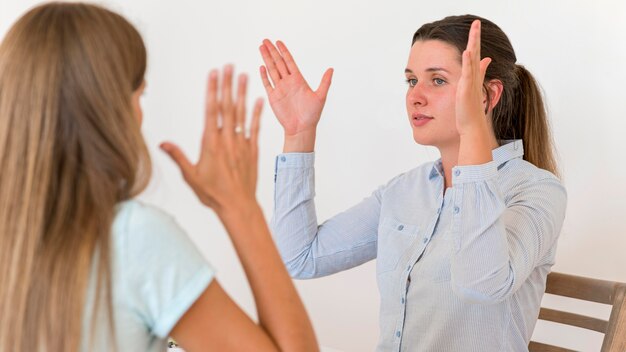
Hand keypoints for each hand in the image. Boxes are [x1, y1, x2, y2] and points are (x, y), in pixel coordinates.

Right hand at [161, 66, 262, 213]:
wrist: (238, 206)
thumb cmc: (212, 194)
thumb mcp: (190, 176)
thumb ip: (177, 156)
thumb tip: (162, 142)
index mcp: (210, 144)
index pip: (211, 111)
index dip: (212, 90)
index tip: (213, 74)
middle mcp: (227, 140)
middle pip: (226, 107)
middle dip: (227, 85)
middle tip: (229, 66)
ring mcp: (241, 144)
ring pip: (241, 114)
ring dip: (242, 93)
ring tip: (244, 75)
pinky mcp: (252, 150)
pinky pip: (255, 128)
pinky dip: (257, 114)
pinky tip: (258, 100)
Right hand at [259, 40, 332, 150]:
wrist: (302, 129)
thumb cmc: (312, 115)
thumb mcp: (321, 97)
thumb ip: (325, 82)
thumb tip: (331, 69)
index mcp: (298, 80)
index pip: (289, 62)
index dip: (284, 51)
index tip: (278, 42)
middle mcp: (288, 82)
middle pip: (278, 63)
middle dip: (272, 51)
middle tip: (265, 40)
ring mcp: (280, 89)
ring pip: (271, 70)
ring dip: (266, 59)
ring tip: (261, 48)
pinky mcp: (273, 97)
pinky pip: (267, 84)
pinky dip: (264, 76)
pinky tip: (261, 66)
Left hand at [455, 20, 491, 134]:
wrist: (473, 126)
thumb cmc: (470, 110)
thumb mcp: (473, 88)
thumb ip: (478, 73)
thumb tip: (485, 60)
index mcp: (474, 76)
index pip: (475, 55)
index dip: (475, 40)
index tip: (475, 27)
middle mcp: (474, 77)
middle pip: (476, 52)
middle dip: (475, 37)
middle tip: (476, 22)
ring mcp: (471, 83)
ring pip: (472, 59)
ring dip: (473, 44)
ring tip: (474, 29)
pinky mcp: (467, 89)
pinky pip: (468, 73)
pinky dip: (468, 62)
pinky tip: (467, 51)